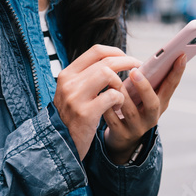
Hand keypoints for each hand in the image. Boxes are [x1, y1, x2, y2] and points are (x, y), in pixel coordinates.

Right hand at [52, 45, 141, 159]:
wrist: (57, 144)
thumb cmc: (69, 117)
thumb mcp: (70, 92)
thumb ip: (85, 78)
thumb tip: (110, 62)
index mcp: (67, 74)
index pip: (96, 51)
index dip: (116, 52)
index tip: (126, 58)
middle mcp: (69, 83)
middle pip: (105, 62)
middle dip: (126, 63)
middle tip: (137, 68)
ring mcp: (76, 98)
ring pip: (107, 74)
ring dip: (121, 82)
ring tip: (122, 92)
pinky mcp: (85, 113)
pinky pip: (111, 96)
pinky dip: (119, 99)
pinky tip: (117, 105)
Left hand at [102, 53, 187, 163]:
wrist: (123, 138)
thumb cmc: (135, 107)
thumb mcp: (144, 95)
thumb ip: (148, 81)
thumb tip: (149, 58)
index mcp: (161, 103)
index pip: (171, 86)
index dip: (177, 71)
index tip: (181, 55)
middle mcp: (152, 116)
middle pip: (152, 103)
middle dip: (144, 87)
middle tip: (134, 71)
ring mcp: (137, 127)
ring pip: (129, 111)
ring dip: (121, 94)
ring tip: (112, 80)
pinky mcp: (121, 133)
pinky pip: (112, 119)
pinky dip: (106, 106)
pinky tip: (100, 95)